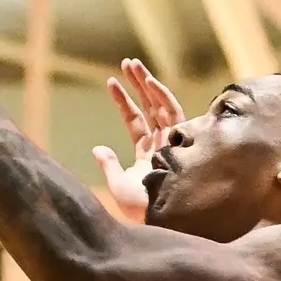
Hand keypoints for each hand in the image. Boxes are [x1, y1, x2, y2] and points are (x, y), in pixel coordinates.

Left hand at [93, 58, 184, 223]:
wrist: (165, 218)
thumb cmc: (144, 209)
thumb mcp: (120, 188)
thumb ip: (110, 166)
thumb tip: (97, 149)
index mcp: (149, 154)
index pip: (136, 121)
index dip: (124, 102)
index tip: (111, 82)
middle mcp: (163, 144)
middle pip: (150, 107)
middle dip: (139, 84)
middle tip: (127, 62)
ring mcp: (173, 141)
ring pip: (161, 105)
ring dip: (148, 84)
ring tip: (133, 64)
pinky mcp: (182, 140)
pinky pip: (173, 112)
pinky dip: (161, 96)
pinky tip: (149, 82)